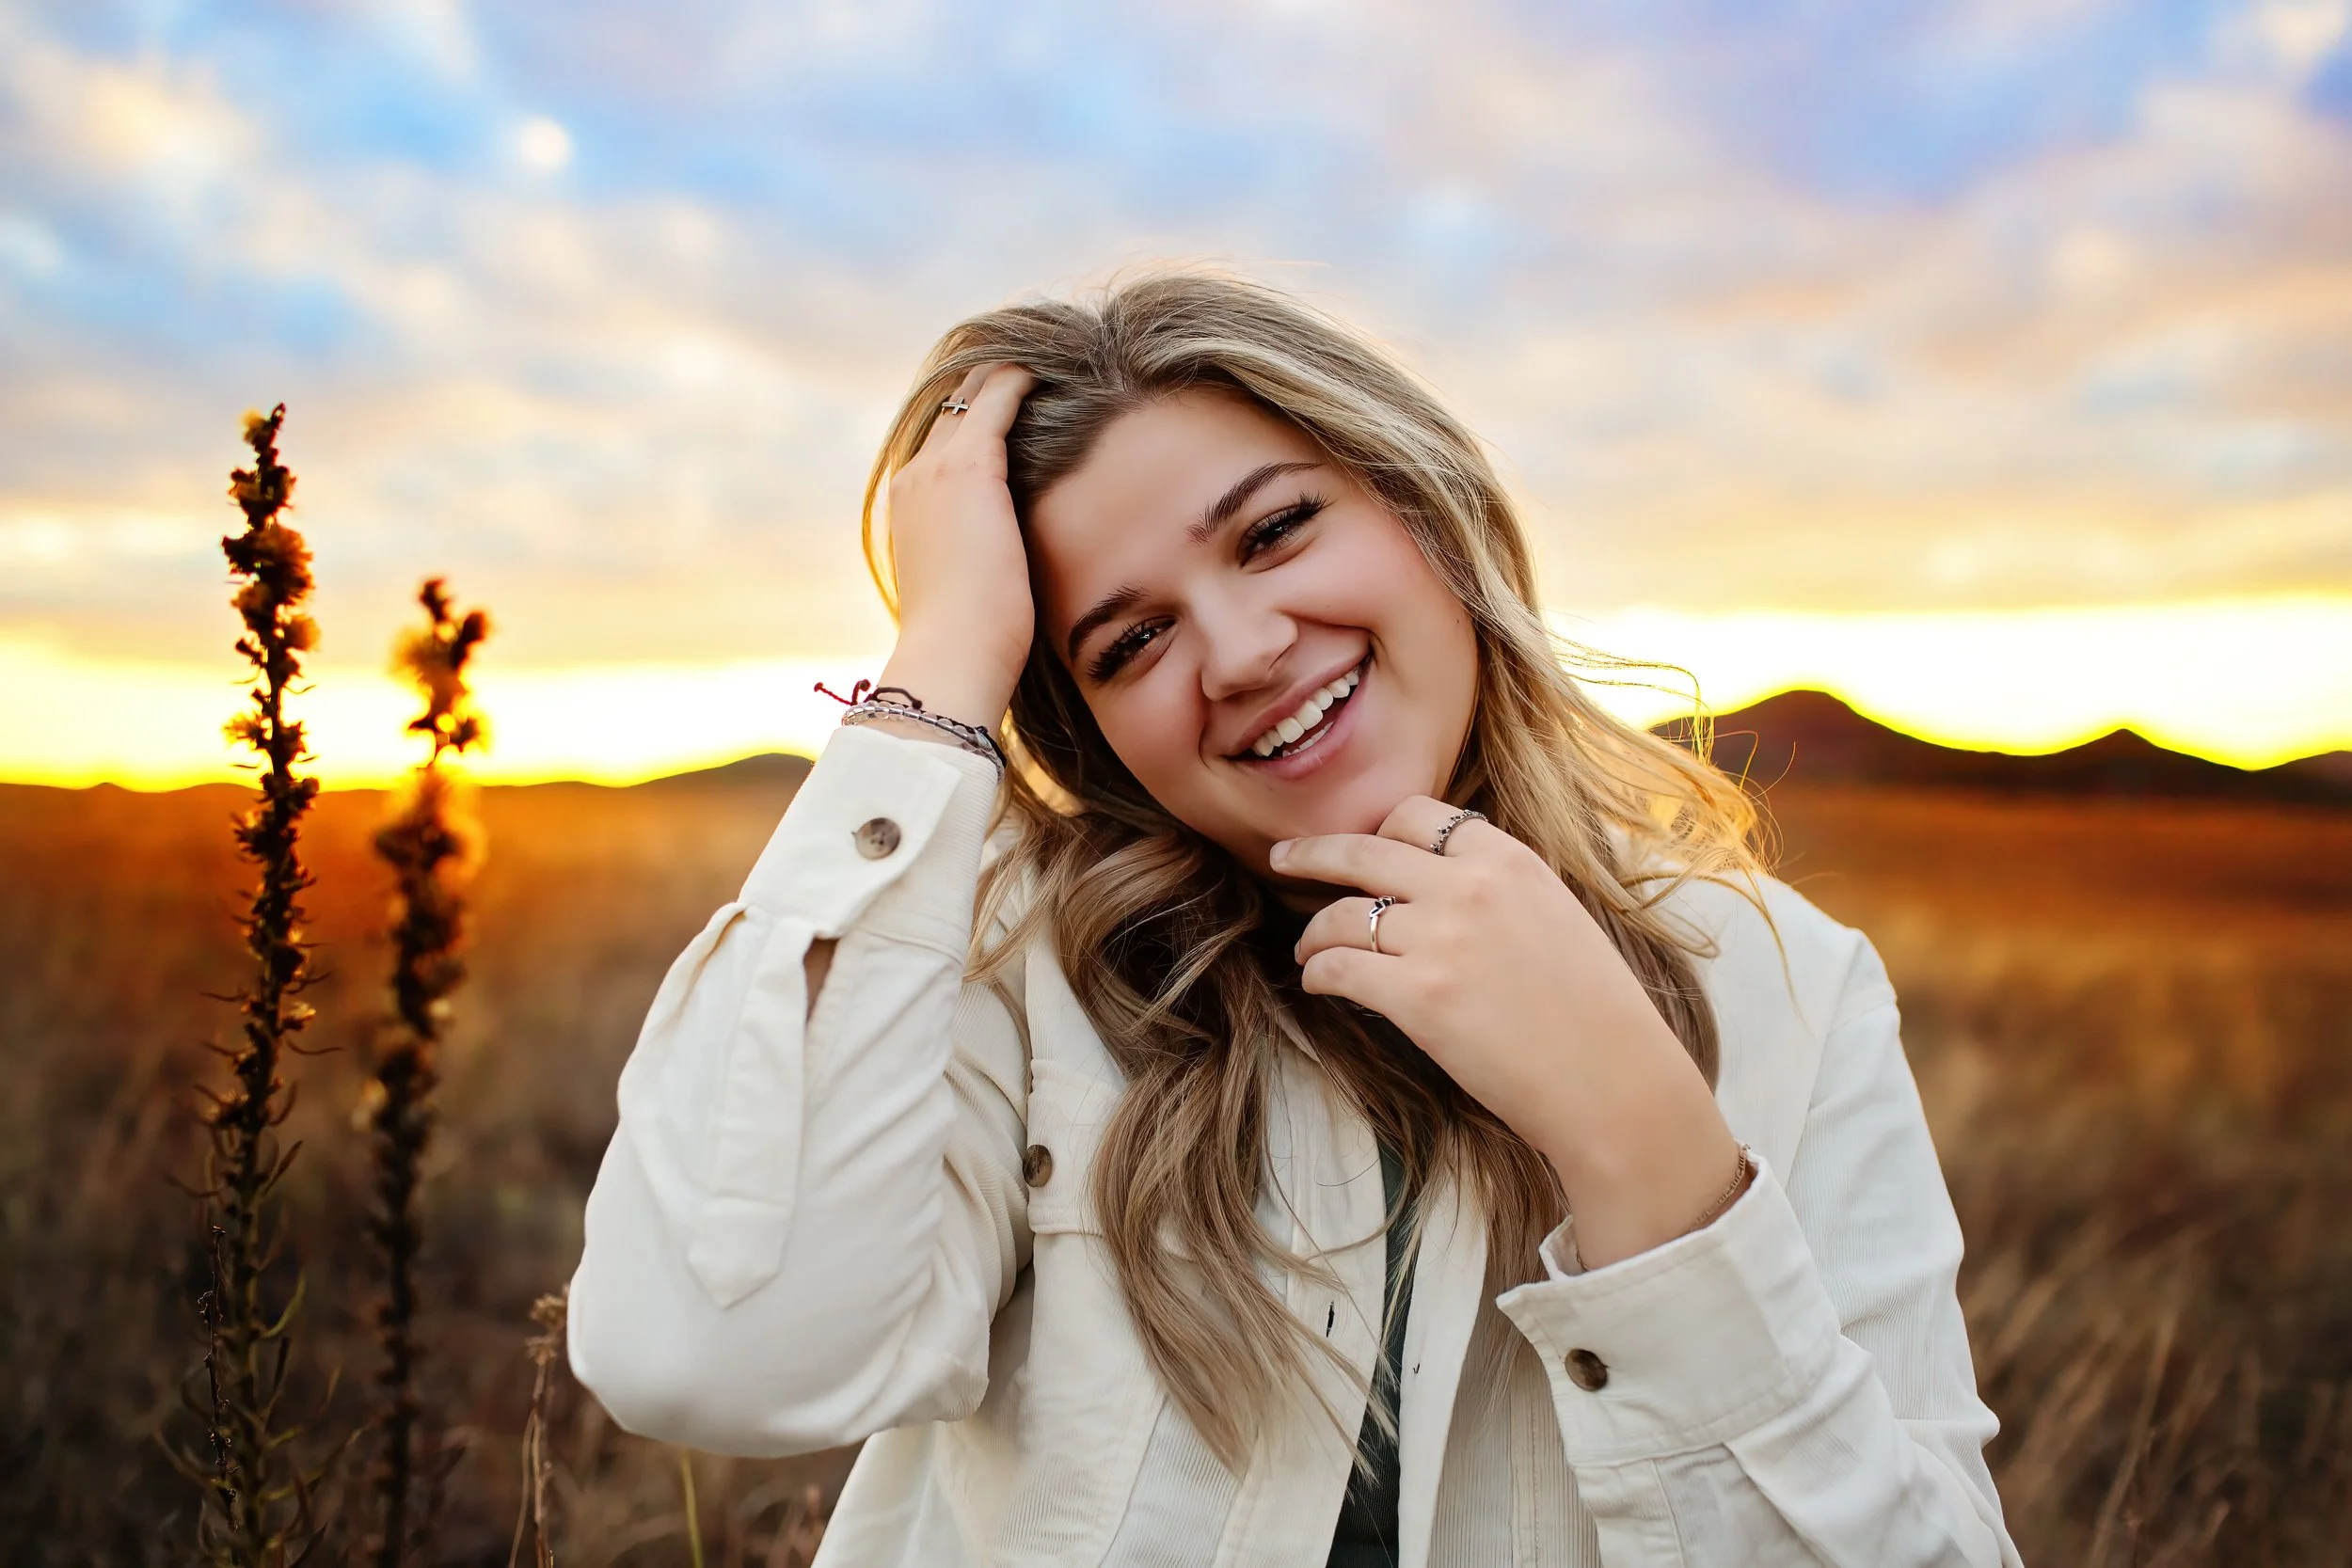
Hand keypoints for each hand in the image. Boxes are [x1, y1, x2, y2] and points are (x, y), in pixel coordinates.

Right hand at [876, 362, 1037, 727]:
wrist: (950, 659)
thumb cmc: (969, 645)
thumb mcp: (969, 591)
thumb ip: (980, 560)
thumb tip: (1008, 566)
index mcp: (909, 508)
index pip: (941, 445)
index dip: (976, 420)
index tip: (1013, 405)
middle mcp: (913, 479)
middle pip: (951, 409)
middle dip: (989, 386)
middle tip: (1034, 366)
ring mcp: (935, 470)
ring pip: (971, 395)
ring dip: (1006, 375)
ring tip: (1047, 356)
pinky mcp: (970, 469)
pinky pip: (999, 400)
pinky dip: (1022, 379)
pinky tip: (1052, 368)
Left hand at [1277, 796, 1745, 1267]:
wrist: (1616, 1083)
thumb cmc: (1595, 1014)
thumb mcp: (1557, 917)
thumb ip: (1499, 889)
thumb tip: (1442, 883)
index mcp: (1508, 859)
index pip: (1419, 815)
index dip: (1379, 830)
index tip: (1358, 844)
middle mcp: (1469, 886)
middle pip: (1362, 850)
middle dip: (1312, 854)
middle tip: (1283, 859)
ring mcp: (1441, 939)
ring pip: (1341, 914)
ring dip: (1315, 933)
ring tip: (1309, 950)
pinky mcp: (1418, 996)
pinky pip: (1339, 967)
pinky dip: (1318, 973)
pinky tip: (1318, 984)